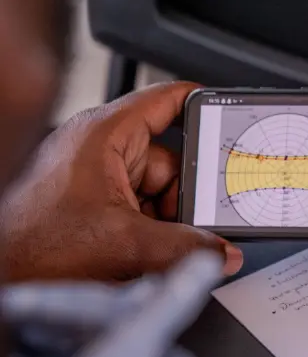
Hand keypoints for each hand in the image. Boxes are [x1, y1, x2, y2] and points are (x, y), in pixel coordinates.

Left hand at [0, 83, 242, 281]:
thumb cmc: (30, 246)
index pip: (165, 102)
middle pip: (172, 162)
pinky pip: (142, 211)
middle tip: (200, 223)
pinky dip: (153, 232)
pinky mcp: (96, 206)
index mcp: (105, 136)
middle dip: (186, 197)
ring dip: (169, 221)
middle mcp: (103, 152)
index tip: (228, 113)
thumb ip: (182, 248)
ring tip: (164, 247)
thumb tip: (221, 252)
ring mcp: (99, 180)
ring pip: (159, 193)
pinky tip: (150, 254)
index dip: (200, 103)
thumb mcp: (121, 244)